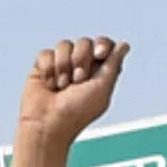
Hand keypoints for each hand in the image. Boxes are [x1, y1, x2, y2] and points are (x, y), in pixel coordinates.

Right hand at [13, 36, 127, 166]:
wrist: (48, 124)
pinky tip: (49, 85)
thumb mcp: (102, 88)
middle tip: (78, 81)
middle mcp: (80, 66)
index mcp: (99, 71)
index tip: (100, 54)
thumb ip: (113, 64)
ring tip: (61, 86)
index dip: (102, 45)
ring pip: (64, 45)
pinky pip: (46, 53)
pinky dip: (48, 69)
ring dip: (63, 66)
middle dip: (81, 59)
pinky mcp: (43, 67)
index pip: (104, 45)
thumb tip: (124, 45)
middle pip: (85, 42)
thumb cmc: (77, 111)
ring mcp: (61, 65)